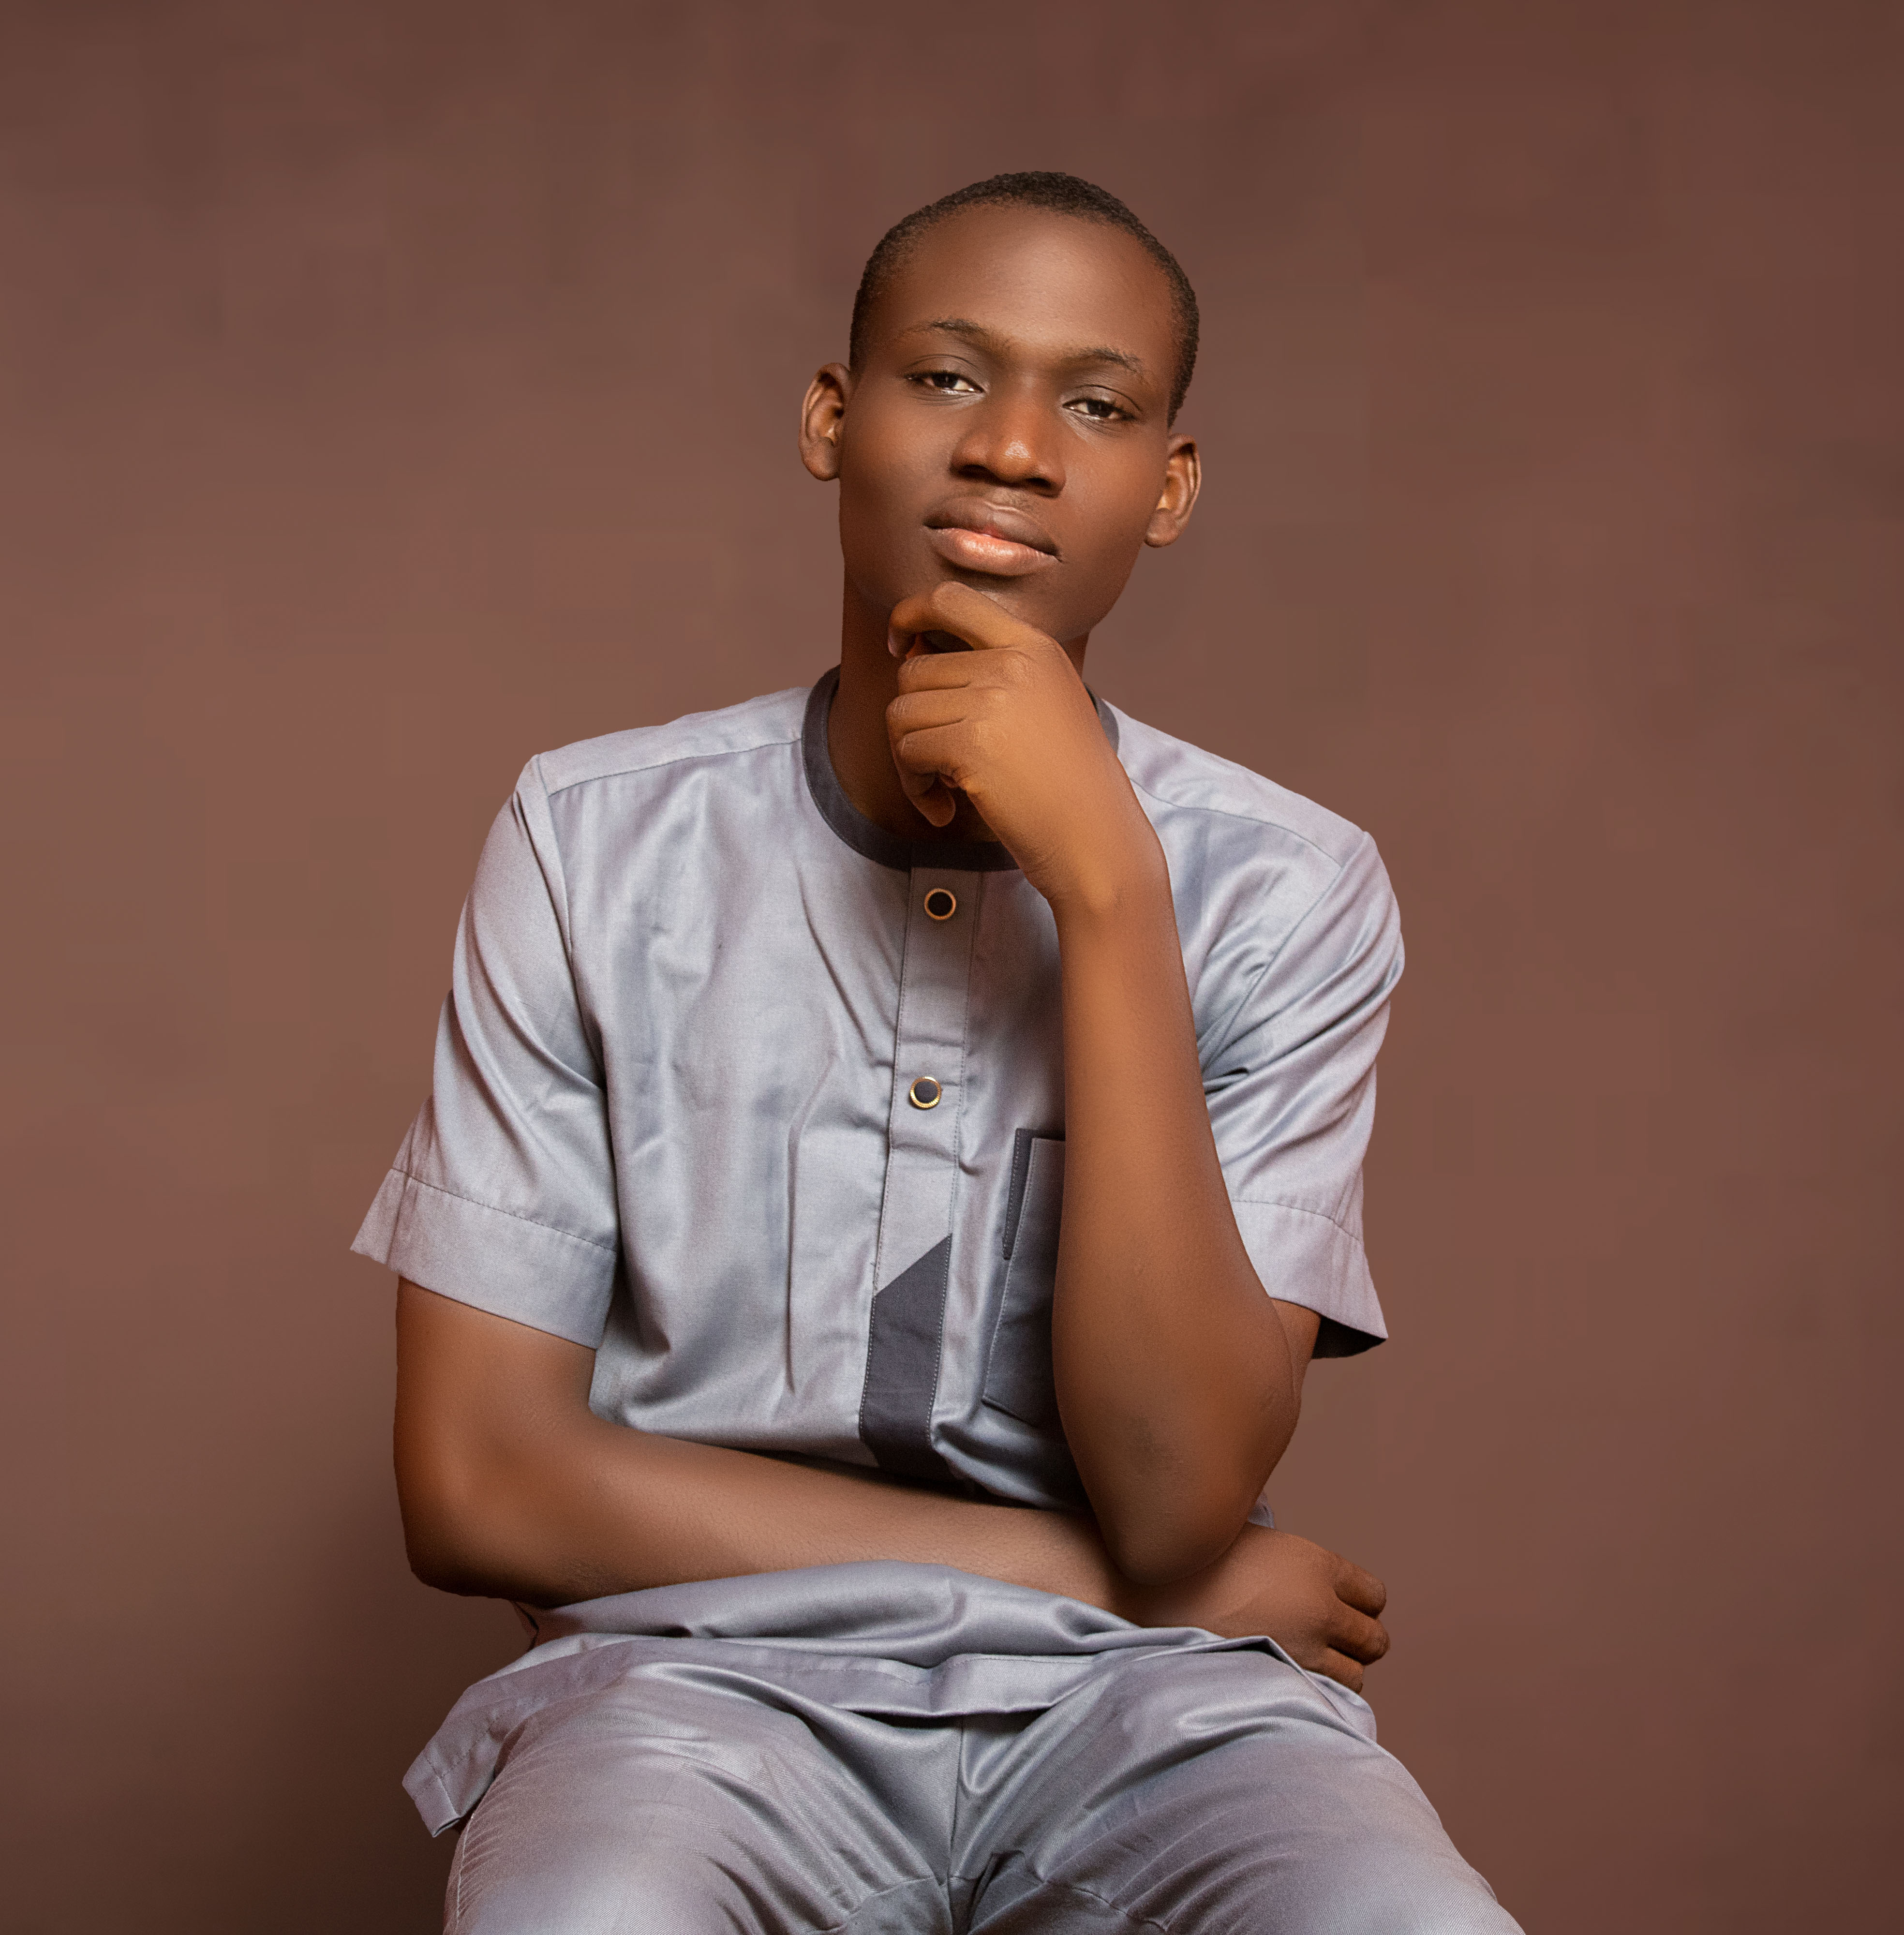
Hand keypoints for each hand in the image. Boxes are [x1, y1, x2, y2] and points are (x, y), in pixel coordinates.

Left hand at [884, 581, 1159, 911]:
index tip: (899, 647)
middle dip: (912, 723)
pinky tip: (944, 809)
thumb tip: (908, 654)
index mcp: (1033, 644)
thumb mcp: (1043, 704)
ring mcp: (992, 700)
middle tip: (936, 767)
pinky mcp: (970, 743)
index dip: (910, 614)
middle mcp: (1013, 662)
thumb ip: (988, 673)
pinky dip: (913, 787)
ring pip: (901, 712)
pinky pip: (906, 752)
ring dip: (909, 759)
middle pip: (914, 671)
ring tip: (942, 789)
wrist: (1096, 838)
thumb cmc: (1065, 784)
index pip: (952, 598)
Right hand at [1112, 1526, 1389, 1693]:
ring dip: (1337, 1671)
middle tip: (1327, 1639)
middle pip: (1375, 1639)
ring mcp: (1305, 1651)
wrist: (1151, 1591)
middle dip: (1356, 1641)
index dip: (1360, 1603)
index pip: (1375, 1595)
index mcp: (1316, 1564)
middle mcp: (1320, 1608)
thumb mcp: (1256, 1543)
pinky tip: (1289, 1682)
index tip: (1342, 1607)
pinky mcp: (1283, 1683)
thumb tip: (1314, 1588)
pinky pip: (1325, 1699)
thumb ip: (1295, 1568)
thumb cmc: (1197, 1561)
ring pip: (1356, 1677)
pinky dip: (1315, 1694)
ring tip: (1304, 1663)